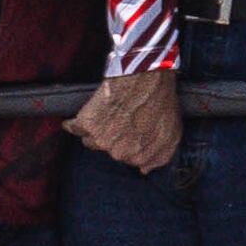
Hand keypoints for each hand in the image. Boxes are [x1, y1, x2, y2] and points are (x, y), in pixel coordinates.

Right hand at [65, 68, 179, 173]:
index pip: (127, 158)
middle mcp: (119, 153)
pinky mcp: (87, 124)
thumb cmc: (160, 100)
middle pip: (108, 150)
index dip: (128, 142)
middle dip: (112, 137)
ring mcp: (102, 140)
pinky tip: (76, 118)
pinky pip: (74, 127)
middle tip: (119, 118)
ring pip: (90, 140)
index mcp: (139, 157)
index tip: (128, 130)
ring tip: (104, 113)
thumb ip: (159, 156)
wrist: (147, 75)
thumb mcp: (172, 132)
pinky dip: (73, 123)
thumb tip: (144, 170)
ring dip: (94, 130)